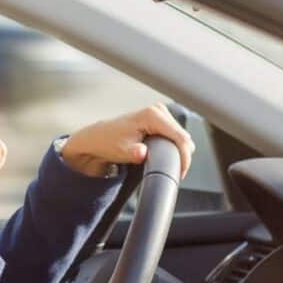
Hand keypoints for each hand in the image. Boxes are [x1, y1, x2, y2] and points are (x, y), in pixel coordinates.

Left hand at [62, 103, 194, 178]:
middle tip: (175, 171)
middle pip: (184, 136)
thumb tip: (142, 153)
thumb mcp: (122, 151)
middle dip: (182, 155)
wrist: (98, 139)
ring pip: (181, 136)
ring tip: (168, 164)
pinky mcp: (159, 119)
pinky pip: (175, 134)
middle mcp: (158, 110)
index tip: (181, 172)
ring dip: (178, 151)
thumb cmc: (108, 143)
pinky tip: (165, 155)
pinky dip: (173, 146)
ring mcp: (159, 113)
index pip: (180, 137)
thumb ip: (135, 153)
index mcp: (152, 115)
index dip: (184, 157)